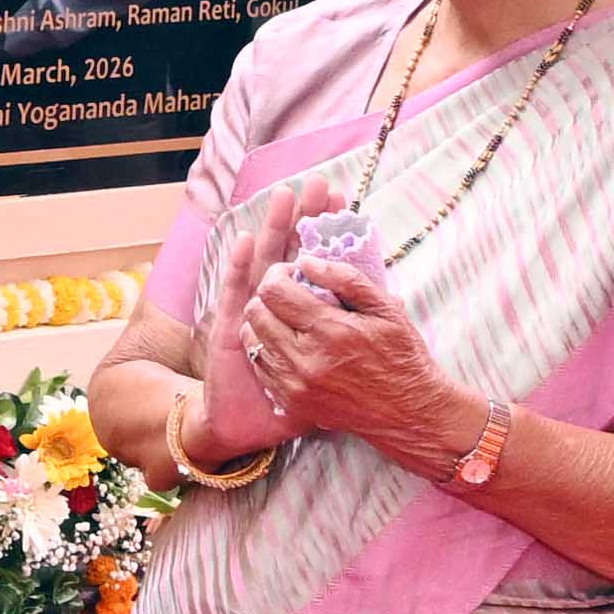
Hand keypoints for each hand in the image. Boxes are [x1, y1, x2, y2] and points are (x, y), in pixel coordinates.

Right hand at [191, 175, 333, 440]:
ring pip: (263, 263)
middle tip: (319, 185)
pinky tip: (247, 239)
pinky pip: (233, 291)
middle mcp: (276, 309)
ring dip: (273, 229)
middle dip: (303, 219)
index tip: (342, 206)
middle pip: (290, 252)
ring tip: (286, 195)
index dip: (325, 233)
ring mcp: (249, 315)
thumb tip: (386, 308)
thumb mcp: (333, 370)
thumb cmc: (291, 404)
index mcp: (302, 314)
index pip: (315, 261)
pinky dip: (239, 264)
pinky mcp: (226, 328)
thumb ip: (350, 342)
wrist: (246, 428)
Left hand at [240, 236, 471, 473]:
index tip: (292, 274)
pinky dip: (268, 350)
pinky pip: (260, 368)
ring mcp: (295, 384)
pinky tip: (290, 345)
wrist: (409, 411)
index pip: (274, 291)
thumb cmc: (401, 355)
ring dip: (264, 322)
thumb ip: (345, 279)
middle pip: (255, 313)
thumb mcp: (385, 308)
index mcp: (330, 329)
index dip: (277, 274)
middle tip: (288, 295)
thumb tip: (306, 261)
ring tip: (288, 320)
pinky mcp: (292, 402)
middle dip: (268, 296)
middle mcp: (306, 359)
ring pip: (252, 340)